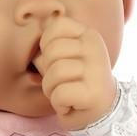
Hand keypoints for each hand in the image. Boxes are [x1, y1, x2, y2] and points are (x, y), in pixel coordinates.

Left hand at [33, 16, 116, 130]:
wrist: (102, 112)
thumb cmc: (76, 82)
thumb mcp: (65, 56)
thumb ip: (52, 43)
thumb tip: (34, 23)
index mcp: (89, 35)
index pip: (56, 25)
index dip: (47, 44)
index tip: (57, 59)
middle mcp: (95, 48)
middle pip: (51, 51)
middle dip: (47, 71)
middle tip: (60, 82)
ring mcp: (96, 70)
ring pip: (54, 73)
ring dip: (51, 89)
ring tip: (64, 93)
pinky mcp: (93, 93)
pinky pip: (60, 93)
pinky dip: (58, 104)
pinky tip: (69, 105)